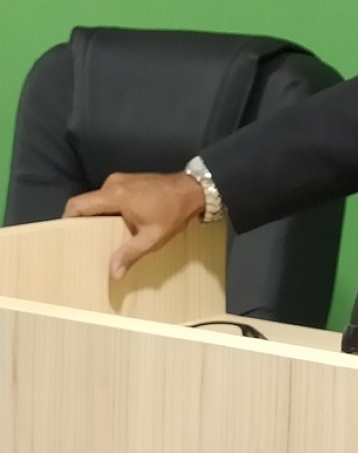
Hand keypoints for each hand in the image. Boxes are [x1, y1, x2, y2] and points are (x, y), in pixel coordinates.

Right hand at [63, 172, 205, 279]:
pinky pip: (110, 195)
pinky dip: (109, 208)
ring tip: (101, 235)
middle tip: (85, 240)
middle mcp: (113, 183)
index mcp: (114, 194)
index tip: (67, 235)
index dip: (67, 219)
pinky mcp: (130, 180)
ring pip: (99, 199)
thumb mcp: (152, 237)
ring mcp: (122, 179)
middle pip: (87, 202)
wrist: (195, 189)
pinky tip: (117, 223)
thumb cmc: (173, 212)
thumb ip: (130, 254)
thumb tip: (113, 274)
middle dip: (83, 221)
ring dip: (98, 215)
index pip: (78, 204)